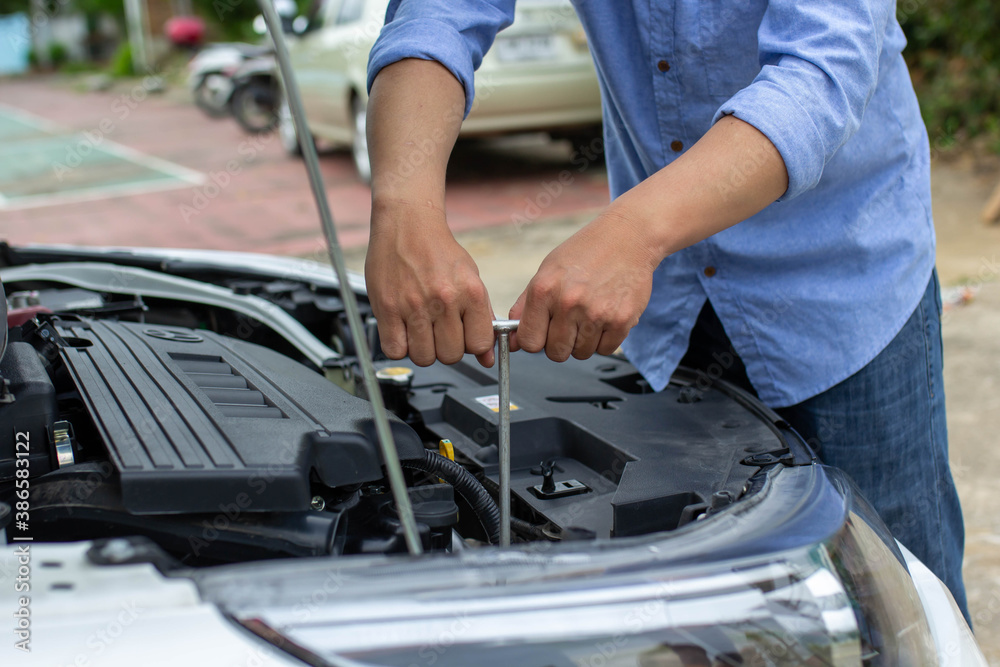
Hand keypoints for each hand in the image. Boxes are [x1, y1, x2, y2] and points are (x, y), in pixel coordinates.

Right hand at [365, 201, 495, 366]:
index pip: (479, 344)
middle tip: (439, 331)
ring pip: (424, 358)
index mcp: (470, 292)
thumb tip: (488, 358)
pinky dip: (400, 347)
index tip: (464, 337)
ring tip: (421, 330)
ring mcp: (414, 305)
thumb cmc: (438, 251)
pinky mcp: (387, 308)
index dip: (472, 345)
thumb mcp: (471, 279)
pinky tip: (403, 331)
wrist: (407, 223)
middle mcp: (444, 299)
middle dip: (446, 348)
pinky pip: (395, 350)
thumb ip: (482, 319)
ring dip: (423, 350)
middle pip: (451, 355)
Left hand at [509, 210, 658, 360]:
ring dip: (584, 341)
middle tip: (569, 323)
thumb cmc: (584, 253)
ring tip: (589, 314)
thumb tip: (515, 341)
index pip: (529, 342)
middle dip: (560, 343)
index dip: (535, 340)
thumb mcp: (546, 272)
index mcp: (544, 290)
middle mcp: (569, 303)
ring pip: (581, 354)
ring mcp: (597, 313)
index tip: (543, 333)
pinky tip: (605, 316)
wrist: (627, 236)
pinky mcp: (622, 320)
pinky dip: (604, 339)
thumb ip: (525, 307)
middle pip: (556, 353)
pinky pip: (605, 350)